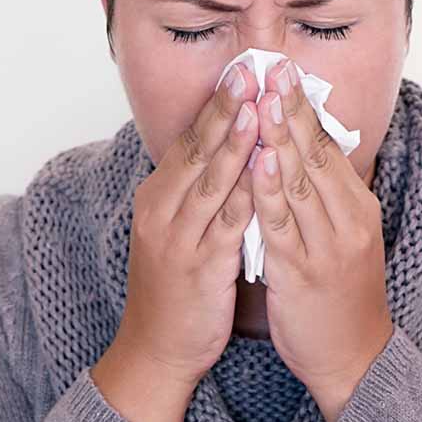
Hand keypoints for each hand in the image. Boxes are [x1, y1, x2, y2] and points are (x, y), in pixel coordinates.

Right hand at [114, 62, 260, 386]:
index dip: (214, 105)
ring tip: (256, 108)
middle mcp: (162, 211)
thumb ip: (199, 191)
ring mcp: (178, 238)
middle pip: (197, 151)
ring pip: (210, 181)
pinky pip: (227, 224)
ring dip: (235, 142)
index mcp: (157, 197)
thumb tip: (229, 149)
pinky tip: (266, 172)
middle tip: (248, 73)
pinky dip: (247, 194)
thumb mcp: (177, 230)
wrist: (156, 350)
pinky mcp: (199, 267)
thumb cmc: (175, 288)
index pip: (189, 140)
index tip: (239, 71)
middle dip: (224, 109)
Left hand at [250, 57, 394, 421]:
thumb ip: (324, 195)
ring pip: (302, 183)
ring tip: (263, 100)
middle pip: (317, 154)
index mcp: (358, 207)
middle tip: (273, 68)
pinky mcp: (303, 271)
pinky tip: (261, 162)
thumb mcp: (342, 235)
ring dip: (280, 138)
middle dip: (291, 109)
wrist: (355, 358)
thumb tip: (299, 150)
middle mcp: (348, 219)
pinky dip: (271, 191)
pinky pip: (284, 225)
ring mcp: (328, 245)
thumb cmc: (342, 294)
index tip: (284, 71)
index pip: (329, 146)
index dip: (304, 107)